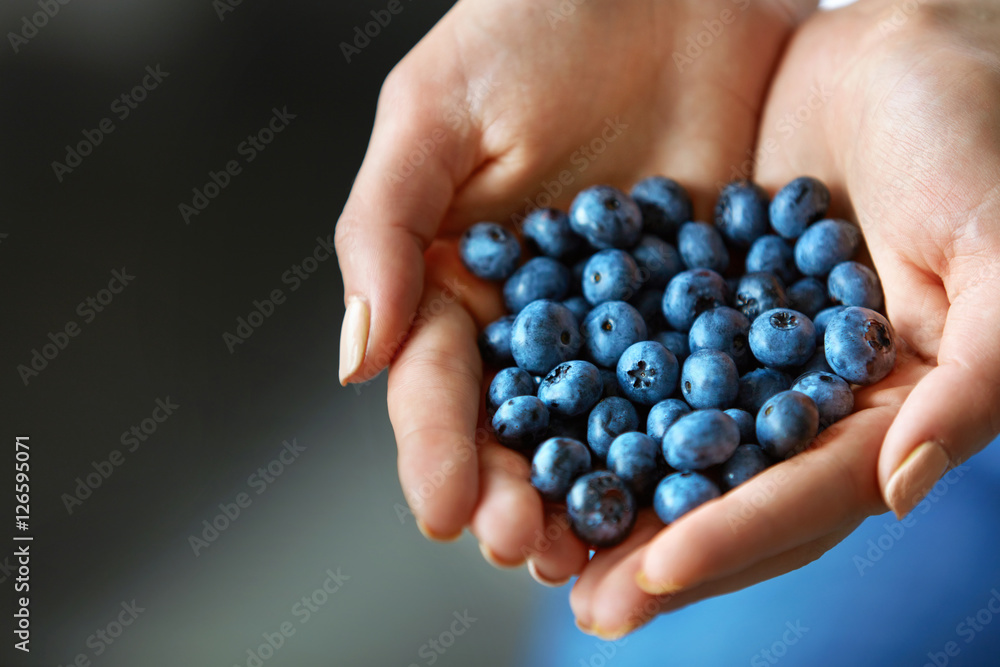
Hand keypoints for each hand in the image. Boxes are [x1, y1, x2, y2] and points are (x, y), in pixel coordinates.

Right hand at [335, 0, 811, 583]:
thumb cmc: (531, 22)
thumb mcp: (436, 111)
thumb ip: (385, 228)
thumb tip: (353, 355)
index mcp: (461, 283)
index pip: (439, 383)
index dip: (438, 450)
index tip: (445, 511)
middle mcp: (541, 316)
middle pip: (525, 426)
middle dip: (522, 494)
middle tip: (530, 549)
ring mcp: (628, 316)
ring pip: (612, 424)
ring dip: (606, 494)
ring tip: (605, 550)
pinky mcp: (708, 299)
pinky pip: (705, 377)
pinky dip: (701, 435)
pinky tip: (701, 484)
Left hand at [570, 0, 999, 637]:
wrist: (901, 47)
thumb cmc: (974, 134)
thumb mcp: (999, 252)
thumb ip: (973, 378)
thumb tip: (905, 488)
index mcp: (885, 405)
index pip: (809, 492)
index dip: (740, 534)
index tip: (660, 570)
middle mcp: (808, 394)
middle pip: (731, 489)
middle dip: (659, 545)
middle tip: (584, 601)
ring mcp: (746, 350)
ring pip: (673, 436)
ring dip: (610, 491)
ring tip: (538, 539)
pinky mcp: (694, 297)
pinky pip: (637, 354)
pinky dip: (588, 394)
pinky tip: (533, 423)